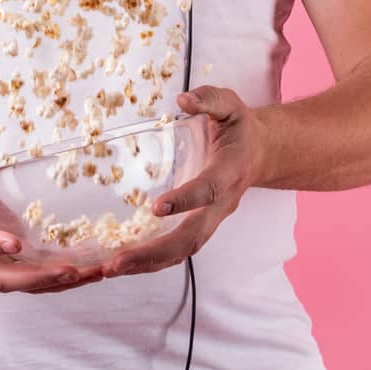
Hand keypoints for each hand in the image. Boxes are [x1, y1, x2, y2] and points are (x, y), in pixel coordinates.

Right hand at [0, 147, 107, 294]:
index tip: (15, 242)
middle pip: (0, 277)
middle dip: (35, 277)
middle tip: (68, 270)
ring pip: (21, 284)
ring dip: (55, 283)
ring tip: (90, 275)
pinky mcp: (9, 263)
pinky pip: (32, 279)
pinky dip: (58, 280)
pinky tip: (86, 273)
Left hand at [101, 86, 260, 278]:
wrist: (261, 153)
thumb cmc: (240, 127)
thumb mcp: (230, 105)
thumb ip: (209, 100)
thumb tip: (183, 99)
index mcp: (229, 172)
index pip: (209, 190)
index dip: (186, 200)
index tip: (157, 207)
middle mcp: (221, 205)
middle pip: (191, 238)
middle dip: (154, 253)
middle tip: (116, 261)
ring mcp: (210, 220)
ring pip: (181, 251)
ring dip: (146, 263)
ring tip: (109, 270)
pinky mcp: (198, 225)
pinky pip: (175, 249)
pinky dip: (149, 261)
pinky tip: (120, 264)